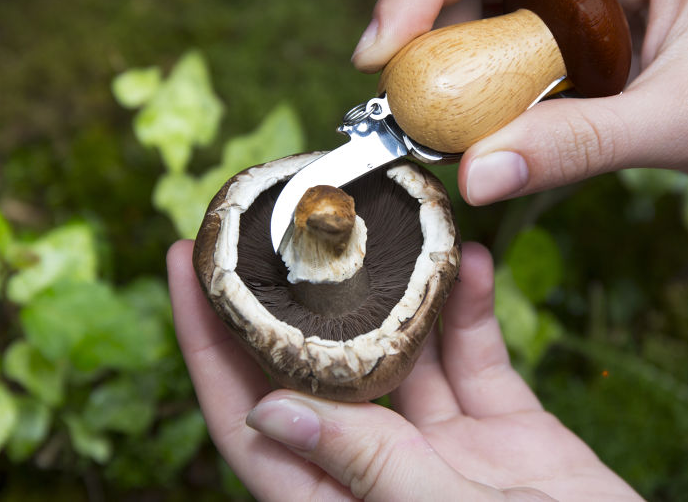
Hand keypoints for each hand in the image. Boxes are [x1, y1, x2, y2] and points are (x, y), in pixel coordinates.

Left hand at [168, 239, 640, 500]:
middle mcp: (378, 471)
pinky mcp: (504, 431)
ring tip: (379, 218)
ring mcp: (442, 449)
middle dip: (292, 292)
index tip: (184, 261)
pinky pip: (475, 359)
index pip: (245, 418)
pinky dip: (470, 311)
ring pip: (399, 351)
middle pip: (314, 369)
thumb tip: (266, 410)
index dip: (206, 343)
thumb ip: (365, 467)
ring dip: (393, 287)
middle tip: (272, 215)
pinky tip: (470, 261)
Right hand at [352, 0, 687, 208]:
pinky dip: (490, 85)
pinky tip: (485, 125)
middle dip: (428, 19)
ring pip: (490, 3)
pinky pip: (519, 48)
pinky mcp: (597, 34)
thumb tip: (471, 175)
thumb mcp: (686, 119)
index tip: (378, 53)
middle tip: (402, 92)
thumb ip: (576, 146)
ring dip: (455, 58)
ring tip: (440, 119)